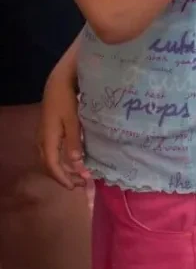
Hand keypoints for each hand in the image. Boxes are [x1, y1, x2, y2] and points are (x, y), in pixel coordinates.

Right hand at [40, 62, 87, 189]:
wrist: (58, 82)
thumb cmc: (67, 99)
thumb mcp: (74, 121)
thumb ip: (75, 142)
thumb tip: (77, 165)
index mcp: (48, 139)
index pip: (52, 166)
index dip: (63, 178)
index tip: (75, 187)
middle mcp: (42, 140)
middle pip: (49, 165)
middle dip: (63, 176)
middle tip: (80, 183)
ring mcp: (43, 135)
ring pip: (49, 159)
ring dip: (62, 169)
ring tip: (78, 174)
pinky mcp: (47, 131)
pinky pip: (50, 152)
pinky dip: (60, 160)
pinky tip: (72, 159)